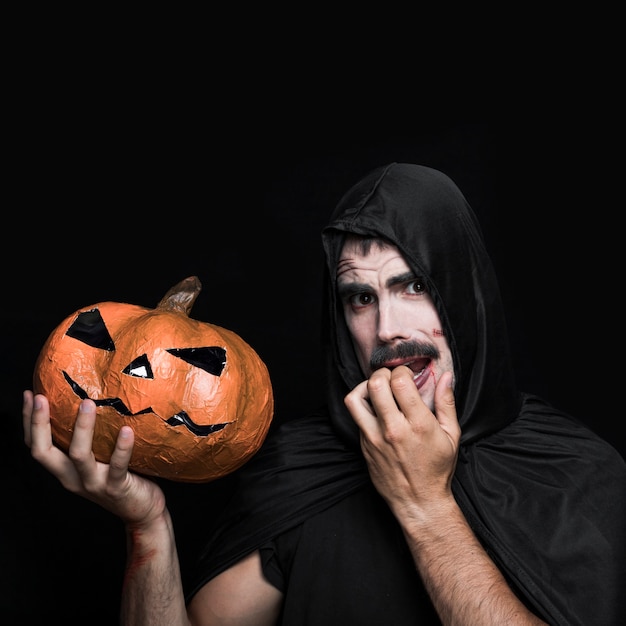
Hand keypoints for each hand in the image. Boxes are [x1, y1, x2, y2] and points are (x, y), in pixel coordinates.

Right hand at [22, 390, 165, 526]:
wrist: (141, 512)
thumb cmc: (122, 478)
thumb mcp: (98, 460)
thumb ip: (92, 439)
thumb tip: (93, 400)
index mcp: (65, 470)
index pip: (37, 446)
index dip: (29, 422)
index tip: (30, 394)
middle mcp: (73, 478)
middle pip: (44, 453)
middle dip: (38, 424)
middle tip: (41, 397)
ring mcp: (93, 484)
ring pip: (79, 456)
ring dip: (81, 429)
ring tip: (87, 403)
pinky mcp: (116, 488)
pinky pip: (117, 466)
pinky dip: (122, 448)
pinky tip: (127, 430)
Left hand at [343, 366, 459, 518]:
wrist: (418, 502)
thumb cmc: (437, 469)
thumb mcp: (451, 436)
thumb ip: (447, 403)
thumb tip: (445, 377)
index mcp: (418, 424)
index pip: (400, 381)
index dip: (402, 370)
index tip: (407, 375)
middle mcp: (394, 429)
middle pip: (375, 384)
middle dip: (383, 373)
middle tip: (391, 378)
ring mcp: (374, 438)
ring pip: (355, 398)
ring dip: (365, 386)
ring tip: (377, 389)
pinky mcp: (364, 445)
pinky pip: (356, 416)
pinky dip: (363, 405)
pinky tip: (375, 407)